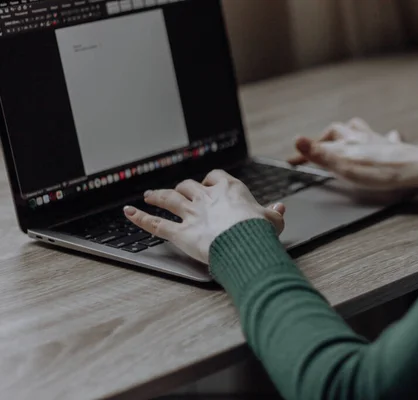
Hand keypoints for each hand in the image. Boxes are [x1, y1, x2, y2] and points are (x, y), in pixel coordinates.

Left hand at [123, 170, 285, 263]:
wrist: (245, 243)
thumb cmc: (259, 232)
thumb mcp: (273, 220)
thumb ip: (273, 213)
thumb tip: (280, 208)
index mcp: (229, 189)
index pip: (216, 177)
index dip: (212, 181)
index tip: (211, 184)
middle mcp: (206, 197)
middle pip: (189, 186)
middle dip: (183, 188)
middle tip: (178, 192)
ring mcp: (191, 214)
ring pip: (169, 199)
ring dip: (157, 196)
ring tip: (149, 195)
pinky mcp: (180, 232)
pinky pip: (156, 224)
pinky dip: (140, 218)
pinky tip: (129, 213)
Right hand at [288, 118, 417, 191]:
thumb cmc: (382, 170)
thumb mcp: (345, 166)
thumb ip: (320, 154)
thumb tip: (297, 139)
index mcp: (347, 141)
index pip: (319, 144)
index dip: (305, 152)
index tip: (292, 161)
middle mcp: (362, 138)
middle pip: (341, 130)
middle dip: (328, 136)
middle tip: (320, 145)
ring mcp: (380, 143)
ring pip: (362, 130)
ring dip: (352, 132)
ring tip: (348, 137)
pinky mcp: (396, 150)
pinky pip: (388, 139)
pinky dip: (383, 138)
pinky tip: (387, 139)